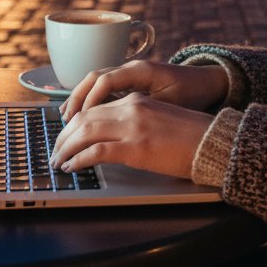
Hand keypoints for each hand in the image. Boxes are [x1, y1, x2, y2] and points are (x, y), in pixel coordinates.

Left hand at [50, 92, 213, 179]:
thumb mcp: (158, 118)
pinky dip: (79, 159)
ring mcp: (132, 127)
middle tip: (55, 150)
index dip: (74, 122)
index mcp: (136, 99)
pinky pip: (96, 151)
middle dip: (64, 135)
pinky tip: (72, 167)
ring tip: (58, 161)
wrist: (212, 142)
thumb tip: (112, 137)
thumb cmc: (189, 135)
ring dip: (66, 147)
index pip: (94, 107)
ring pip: (84, 131)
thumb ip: (135, 120)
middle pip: (84, 118)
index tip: (65, 136)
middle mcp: (130, 108)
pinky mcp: (135, 148)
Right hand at [61, 59, 227, 122]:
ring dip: (80, 98)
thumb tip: (120, 122)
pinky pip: (104, 87)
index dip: (90, 100)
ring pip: (96, 81)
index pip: (106, 80)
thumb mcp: (171, 104)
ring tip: (67, 118)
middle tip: (65, 121)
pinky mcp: (130, 82)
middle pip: (95, 77)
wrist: (206, 83)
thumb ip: (146, 110)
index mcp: (141, 70)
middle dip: (77, 98)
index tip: (80, 119)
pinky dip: (91, 99)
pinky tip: (83, 115)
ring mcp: (129, 73)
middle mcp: (131, 68)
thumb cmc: (192, 93)